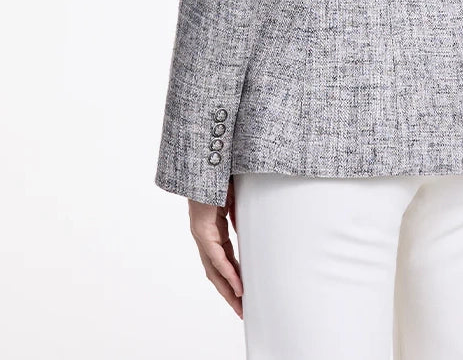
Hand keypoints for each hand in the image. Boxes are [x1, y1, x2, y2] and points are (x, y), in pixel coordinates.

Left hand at [188, 178, 242, 317]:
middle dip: (229, 294)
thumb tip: (249, 231)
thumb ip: (238, 217)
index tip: (244, 295)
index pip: (223, 262)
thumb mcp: (234, 200)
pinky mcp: (202, 230)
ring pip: (214, 270)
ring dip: (228, 290)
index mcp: (212, 231)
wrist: (205, 162)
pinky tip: (238, 285)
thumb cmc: (218, 176)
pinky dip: (228, 272)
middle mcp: (204, 237)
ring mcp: (202, 234)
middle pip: (216, 273)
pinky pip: (216, 257)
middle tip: (242, 311)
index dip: (233, 279)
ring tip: (241, 305)